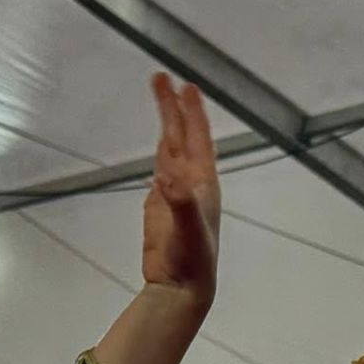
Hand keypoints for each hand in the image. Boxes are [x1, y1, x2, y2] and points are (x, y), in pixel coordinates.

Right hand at [142, 72, 220, 305]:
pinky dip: (159, 152)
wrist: (181, 287)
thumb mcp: (189, 230)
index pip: (198, 140)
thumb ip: (180, 203)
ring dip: (166, 122)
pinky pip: (161, 170)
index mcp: (203, 184)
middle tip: (161, 77)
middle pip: (181, 136)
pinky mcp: (160, 205)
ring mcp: (176, 192)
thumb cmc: (192, 260)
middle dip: (173, 107)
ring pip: (170, 148)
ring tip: (160, 96)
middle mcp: (192, 183)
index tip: (186, 86)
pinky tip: (160, 144)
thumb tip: (166, 176)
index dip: (192, 113)